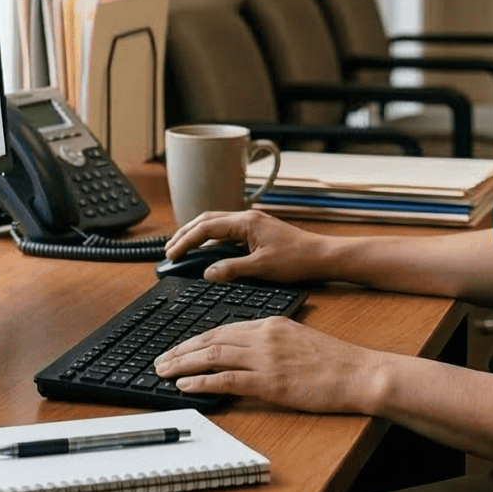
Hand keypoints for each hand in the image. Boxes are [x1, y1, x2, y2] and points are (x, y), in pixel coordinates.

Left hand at [152, 316, 387, 412]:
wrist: (358, 372)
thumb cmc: (334, 361)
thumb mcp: (297, 338)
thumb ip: (269, 340)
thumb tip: (243, 351)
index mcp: (270, 323)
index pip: (223, 328)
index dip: (196, 339)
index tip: (179, 347)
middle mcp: (263, 336)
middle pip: (211, 339)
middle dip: (181, 350)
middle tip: (160, 359)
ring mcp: (265, 358)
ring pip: (212, 356)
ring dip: (183, 364)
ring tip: (163, 371)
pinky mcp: (270, 382)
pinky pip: (226, 380)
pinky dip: (202, 382)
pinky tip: (186, 385)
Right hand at [164, 209, 332, 282]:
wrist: (323, 257)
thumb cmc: (298, 260)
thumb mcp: (262, 268)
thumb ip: (232, 270)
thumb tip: (207, 273)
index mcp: (246, 222)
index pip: (206, 227)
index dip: (185, 241)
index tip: (171, 253)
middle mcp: (247, 218)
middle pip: (207, 220)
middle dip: (186, 233)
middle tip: (169, 249)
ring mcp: (253, 224)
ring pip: (217, 225)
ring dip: (198, 235)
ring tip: (182, 248)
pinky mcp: (258, 232)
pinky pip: (228, 232)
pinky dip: (212, 240)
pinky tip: (208, 251)